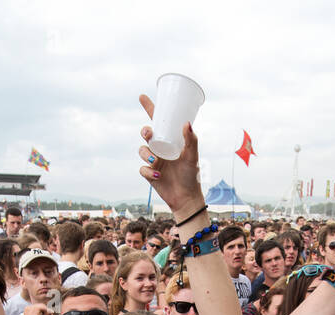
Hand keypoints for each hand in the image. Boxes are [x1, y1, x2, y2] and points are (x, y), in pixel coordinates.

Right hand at [137, 96, 205, 218]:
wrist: (187, 197)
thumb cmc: (192, 175)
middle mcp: (160, 148)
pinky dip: (147, 171)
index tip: (142, 96)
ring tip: (157, 162)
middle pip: (146, 134)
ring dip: (146, 154)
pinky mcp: (149, 174)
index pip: (158, 121)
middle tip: (149, 134)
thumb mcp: (193, 156)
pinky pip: (142, 169)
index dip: (149, 108)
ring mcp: (154, 161)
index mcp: (170, 140)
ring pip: (142, 151)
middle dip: (145, 131)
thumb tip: (186, 124)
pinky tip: (157, 176)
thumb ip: (191, 140)